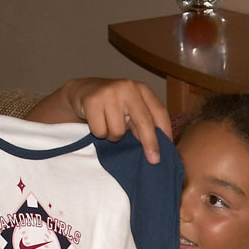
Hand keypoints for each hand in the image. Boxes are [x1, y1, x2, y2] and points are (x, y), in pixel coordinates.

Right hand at [28, 78, 172, 163]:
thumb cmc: (111, 105)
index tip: (166, 152)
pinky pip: (100, 131)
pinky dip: (99, 133)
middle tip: (154, 160)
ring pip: (118, 131)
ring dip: (113, 136)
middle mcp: (127, 87)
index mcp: (141, 89)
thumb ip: (142, 123)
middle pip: (143, 121)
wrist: (82, 91)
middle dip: (149, 143)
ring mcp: (109, 92)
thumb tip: (154, 149)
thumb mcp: (130, 110)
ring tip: (109, 125)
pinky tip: (97, 122)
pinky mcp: (92, 101)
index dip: (164, 133)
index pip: (158, 112)